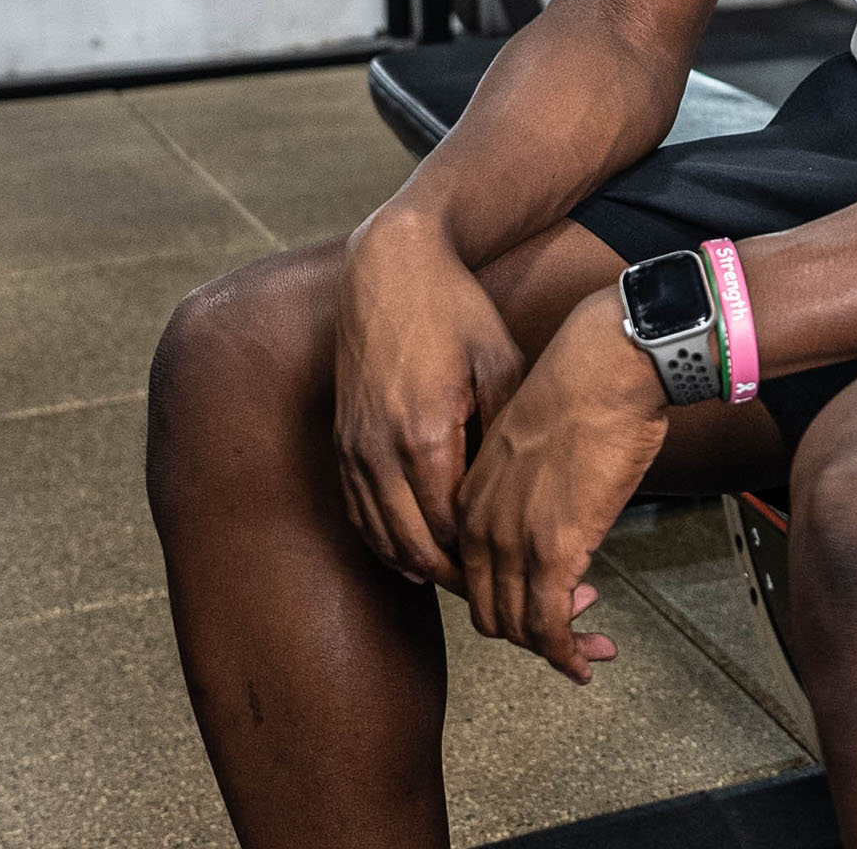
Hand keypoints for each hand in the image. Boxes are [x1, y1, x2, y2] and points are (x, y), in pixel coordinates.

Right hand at [334, 207, 525, 587]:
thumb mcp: (500, 360)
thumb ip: (505, 426)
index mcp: (425, 435)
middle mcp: (379, 451)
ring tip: (459, 576)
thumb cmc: (454, 308)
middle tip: (492, 588)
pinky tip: (413, 551)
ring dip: (418, 562)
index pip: (451, 530)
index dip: (482, 559)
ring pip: (381, 536)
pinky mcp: (341, 439)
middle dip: (454, 574)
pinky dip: (384, 539)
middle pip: (414, 546)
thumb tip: (516, 484)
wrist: (390, 267)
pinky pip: (358, 511)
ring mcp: (352, 447)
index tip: (515, 569)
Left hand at [456, 289, 669, 679]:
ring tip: (591, 645)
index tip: (549, 600)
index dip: (511, 598)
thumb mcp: (531, 441)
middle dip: (531, 630)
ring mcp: (512, 541)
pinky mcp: (553, 550)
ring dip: (555, 646)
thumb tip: (551, 509)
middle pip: (490, 611)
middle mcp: (480, 525)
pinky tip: (586, 660)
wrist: (605, 366)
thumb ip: (526, 486)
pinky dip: (567, 653)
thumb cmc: (582, 387)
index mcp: (471, 496)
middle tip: (575, 625)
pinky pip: (550, 627)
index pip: (473, 576)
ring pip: (518, 627)